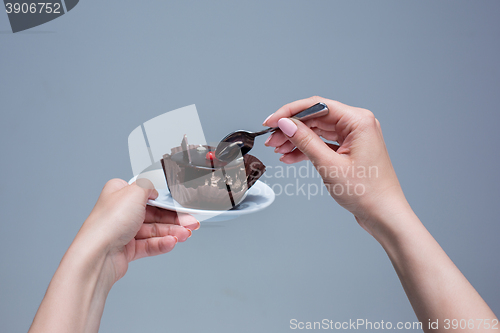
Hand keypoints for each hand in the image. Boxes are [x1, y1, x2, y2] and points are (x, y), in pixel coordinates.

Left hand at [75, 178, 198, 282]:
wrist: (98, 255)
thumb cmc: (108, 222)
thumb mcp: (134, 192)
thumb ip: (148, 186)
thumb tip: (154, 189)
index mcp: (119, 194)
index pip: (148, 194)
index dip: (167, 200)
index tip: (182, 204)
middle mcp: (121, 212)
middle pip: (155, 214)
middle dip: (174, 219)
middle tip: (191, 222)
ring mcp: (124, 231)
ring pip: (154, 230)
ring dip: (172, 232)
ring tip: (185, 234)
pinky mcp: (127, 249)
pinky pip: (149, 245)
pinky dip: (162, 243)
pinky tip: (172, 242)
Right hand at [263, 96, 407, 234]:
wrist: (384, 215)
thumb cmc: (367, 193)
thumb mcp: (329, 165)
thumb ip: (305, 141)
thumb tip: (286, 124)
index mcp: (358, 121)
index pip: (317, 106)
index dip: (290, 113)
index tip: (272, 121)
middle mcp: (357, 124)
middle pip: (315, 118)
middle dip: (291, 129)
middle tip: (271, 139)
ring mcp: (354, 137)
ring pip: (317, 131)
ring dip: (296, 140)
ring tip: (278, 149)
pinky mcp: (350, 150)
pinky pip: (324, 143)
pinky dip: (307, 149)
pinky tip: (290, 157)